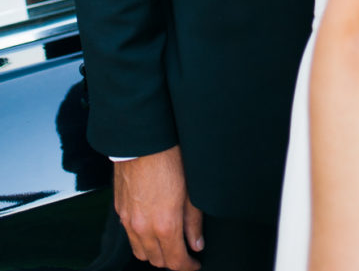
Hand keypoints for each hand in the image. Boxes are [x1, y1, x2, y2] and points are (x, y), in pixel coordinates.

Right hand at [114, 146, 203, 269]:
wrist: (143, 140)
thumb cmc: (169, 159)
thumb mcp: (191, 190)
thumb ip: (193, 221)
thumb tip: (197, 243)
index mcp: (165, 224)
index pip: (176, 262)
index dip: (188, 267)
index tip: (195, 264)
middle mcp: (143, 228)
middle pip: (157, 261)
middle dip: (172, 261)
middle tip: (184, 252)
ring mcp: (129, 220)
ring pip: (140, 252)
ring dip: (154, 253)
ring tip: (168, 243)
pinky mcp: (120, 210)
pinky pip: (130, 236)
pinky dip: (141, 239)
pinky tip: (151, 228)